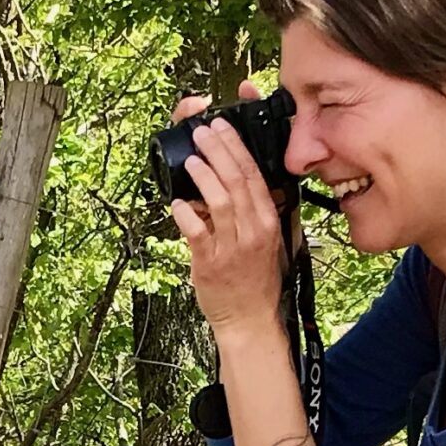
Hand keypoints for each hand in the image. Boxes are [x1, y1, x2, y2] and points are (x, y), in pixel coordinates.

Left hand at [169, 80, 289, 339]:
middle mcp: (254, 230)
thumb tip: (227, 184)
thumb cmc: (255, 280)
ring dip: (203, 176)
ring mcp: (233, 246)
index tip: (223, 127)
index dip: (237, 147)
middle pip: (237, 180)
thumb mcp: (264, 240)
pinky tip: (177, 202)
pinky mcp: (210, 264)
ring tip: (191, 158)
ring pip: (220, 202)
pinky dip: (186, 215)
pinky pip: (197, 233)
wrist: (250, 319)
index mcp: (268, 220)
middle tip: (202, 132)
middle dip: (219, 151)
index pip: (254, 175)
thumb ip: (251, 212)